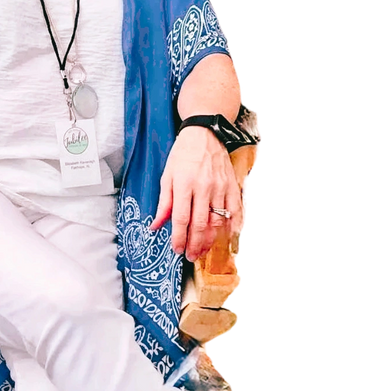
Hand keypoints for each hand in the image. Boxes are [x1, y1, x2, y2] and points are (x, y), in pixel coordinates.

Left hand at [150, 127, 242, 261]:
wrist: (205, 134)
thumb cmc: (183, 154)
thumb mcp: (167, 176)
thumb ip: (163, 203)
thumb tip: (155, 225)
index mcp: (184, 184)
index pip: (181, 218)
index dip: (178, 237)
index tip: (176, 250)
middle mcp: (204, 187)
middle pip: (200, 224)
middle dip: (194, 244)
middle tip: (190, 257)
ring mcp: (220, 187)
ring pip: (218, 221)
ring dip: (211, 240)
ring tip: (203, 251)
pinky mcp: (232, 186)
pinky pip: (235, 211)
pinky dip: (232, 227)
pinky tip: (226, 238)